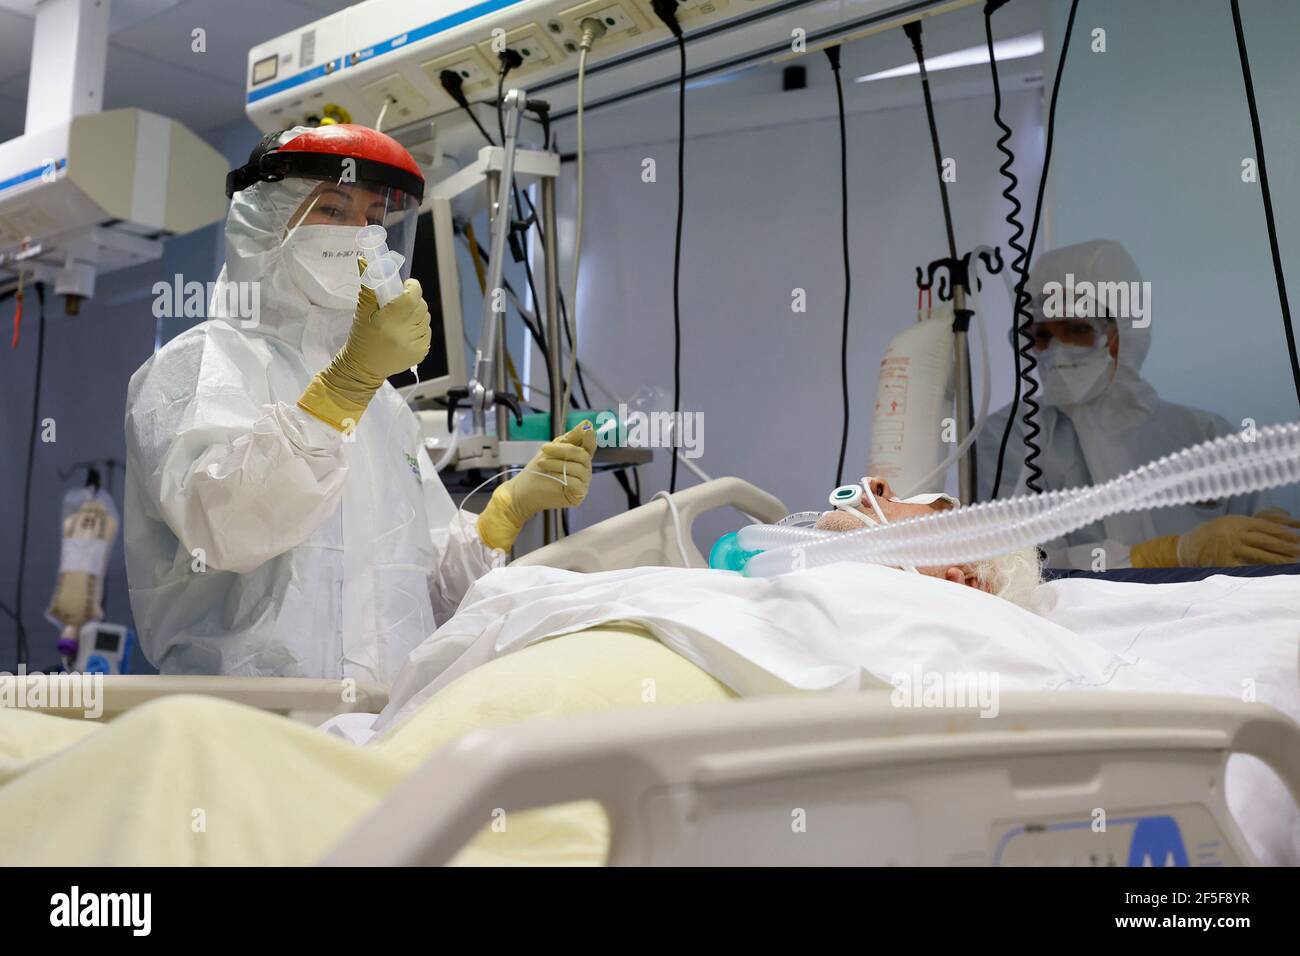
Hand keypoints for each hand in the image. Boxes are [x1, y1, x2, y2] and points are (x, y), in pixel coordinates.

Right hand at [298, 276, 430, 430]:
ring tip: (401, 320)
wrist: (362, 369)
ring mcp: (416, 344)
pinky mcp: (421, 353)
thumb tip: (364, 260)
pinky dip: (419, 328)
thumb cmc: (361, 338)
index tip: (404, 286)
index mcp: (390, 320)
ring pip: (425, 318)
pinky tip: (405, 333)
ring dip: (416, 315)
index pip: (413, 295)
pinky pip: (427, 331)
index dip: (412, 287)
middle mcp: (406, 333)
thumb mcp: (362, 311)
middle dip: (412, 300)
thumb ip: (368, 286)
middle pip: (421, 305)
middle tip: (399, 304)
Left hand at [477, 421, 596, 551]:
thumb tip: (586, 424)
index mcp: (580, 457)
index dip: (590, 437)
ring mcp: (583, 482)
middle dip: (562, 450)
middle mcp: (585, 469)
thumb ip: (570, 438)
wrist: (524, 490)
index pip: (589, 445)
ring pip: (578, 468)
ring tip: (542, 463)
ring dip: (557, 463)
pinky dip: (561, 476)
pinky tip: (550, 475)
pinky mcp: (578, 494)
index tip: (587, 429)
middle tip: (545, 448)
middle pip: (582, 455)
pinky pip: (575, 482)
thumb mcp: (553, 449)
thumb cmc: (538, 470)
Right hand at [1174, 510, 1299, 566]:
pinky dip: (1259, 571)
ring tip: (1293, 563)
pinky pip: (1246, 568)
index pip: (1268, 527)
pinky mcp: (1225, 563)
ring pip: (1260, 555)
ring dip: (1278, 560)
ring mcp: (1231, 549)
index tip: (1298, 538)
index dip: (1285, 533)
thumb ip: (1250, 525)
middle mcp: (1237, 534)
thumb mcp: (1230, 522)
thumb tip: (1277, 526)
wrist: (1188, 546)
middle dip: (1286, 547)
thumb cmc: (1212, 534)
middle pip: (1267, 541)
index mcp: (1240, 522)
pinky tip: (1271, 574)